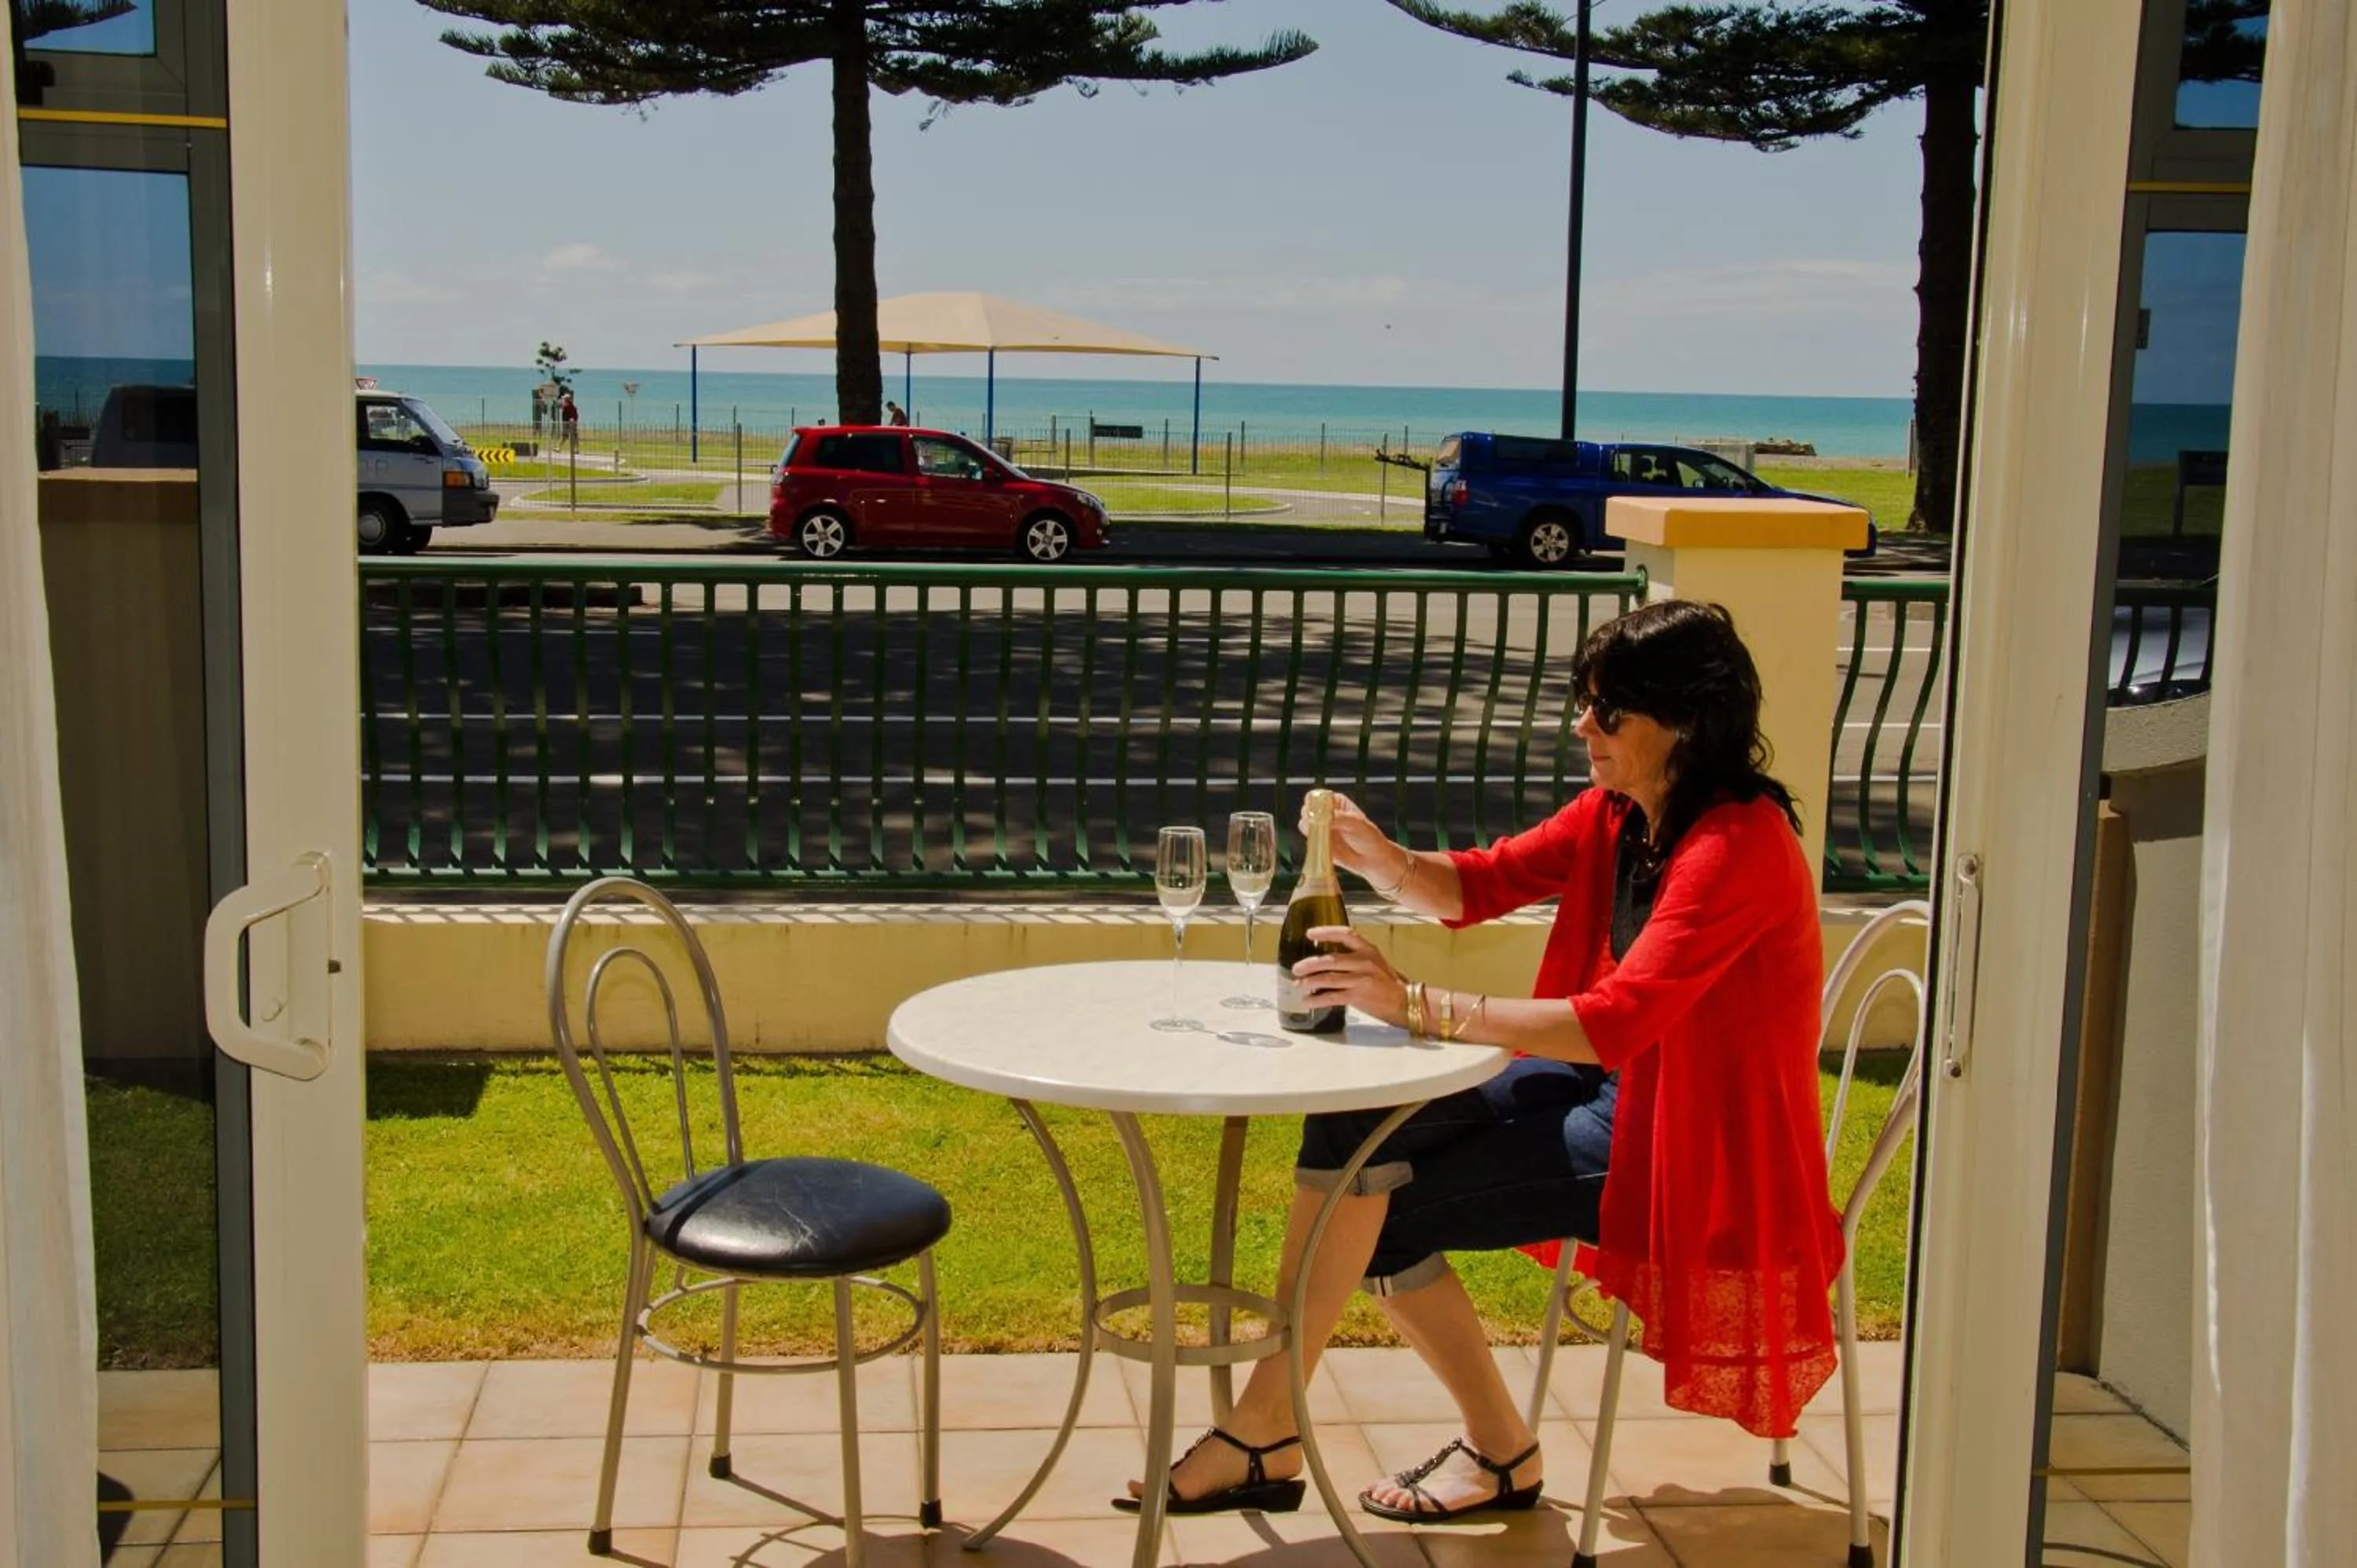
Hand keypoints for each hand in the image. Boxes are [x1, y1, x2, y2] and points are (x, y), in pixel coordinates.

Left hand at [1289, 926, 1409, 1027]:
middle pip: (1330, 959)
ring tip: (1298, 984)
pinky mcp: (1358, 996)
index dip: (1326, 932)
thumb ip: (1353, 959)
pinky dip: (1317, 999)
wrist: (1404, 1002)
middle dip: (1309, 964)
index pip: (1346, 934)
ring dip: (1309, 982)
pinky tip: (1308, 1001)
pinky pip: (1332, 997)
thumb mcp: (1374, 963)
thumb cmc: (1387, 983)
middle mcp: (1364, 962)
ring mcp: (1361, 979)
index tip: (1309, 934)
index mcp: (1368, 950)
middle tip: (1296, 968)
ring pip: (1328, 978)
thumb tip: (1323, 961)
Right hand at [1303, 792, 1398, 882]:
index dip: (1313, 804)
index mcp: (1336, 802)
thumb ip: (1338, 818)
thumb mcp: (1356, 823)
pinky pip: (1309, 841)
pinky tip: (1323, 846)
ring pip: (1305, 826)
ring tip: (1324, 838)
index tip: (1317, 813)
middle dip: (1309, 818)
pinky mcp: (1319, 843)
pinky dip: (1312, 843)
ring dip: (1310, 832)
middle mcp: (1326, 814)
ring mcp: (1321, 829)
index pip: (1317, 796)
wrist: (1373, 860)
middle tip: (1318, 827)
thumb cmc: (1369, 838)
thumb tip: (1318, 817)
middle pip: (1307, 810)